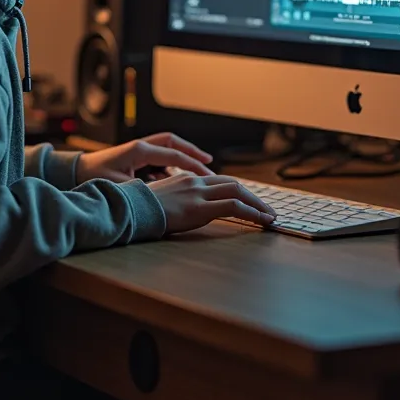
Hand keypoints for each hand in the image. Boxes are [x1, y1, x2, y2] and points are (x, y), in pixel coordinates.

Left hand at [75, 133, 213, 184]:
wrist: (75, 171)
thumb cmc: (95, 178)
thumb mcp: (120, 187)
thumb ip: (142, 190)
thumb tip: (163, 197)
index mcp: (139, 150)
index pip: (173, 155)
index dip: (192, 164)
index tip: (207, 173)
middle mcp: (140, 146)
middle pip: (173, 143)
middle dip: (191, 152)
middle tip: (208, 163)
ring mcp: (137, 150)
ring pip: (167, 148)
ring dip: (182, 156)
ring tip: (198, 169)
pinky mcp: (134, 157)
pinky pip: (158, 156)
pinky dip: (170, 164)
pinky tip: (175, 178)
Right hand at [148, 173, 276, 233]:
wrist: (129, 210)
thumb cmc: (139, 209)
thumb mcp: (160, 200)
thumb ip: (176, 200)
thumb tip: (181, 210)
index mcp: (186, 178)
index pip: (220, 181)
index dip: (238, 191)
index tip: (249, 202)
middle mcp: (195, 182)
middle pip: (233, 184)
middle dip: (253, 197)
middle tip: (266, 209)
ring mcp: (198, 193)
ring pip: (238, 192)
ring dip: (257, 204)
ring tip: (270, 216)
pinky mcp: (199, 208)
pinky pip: (233, 208)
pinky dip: (252, 213)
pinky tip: (262, 221)